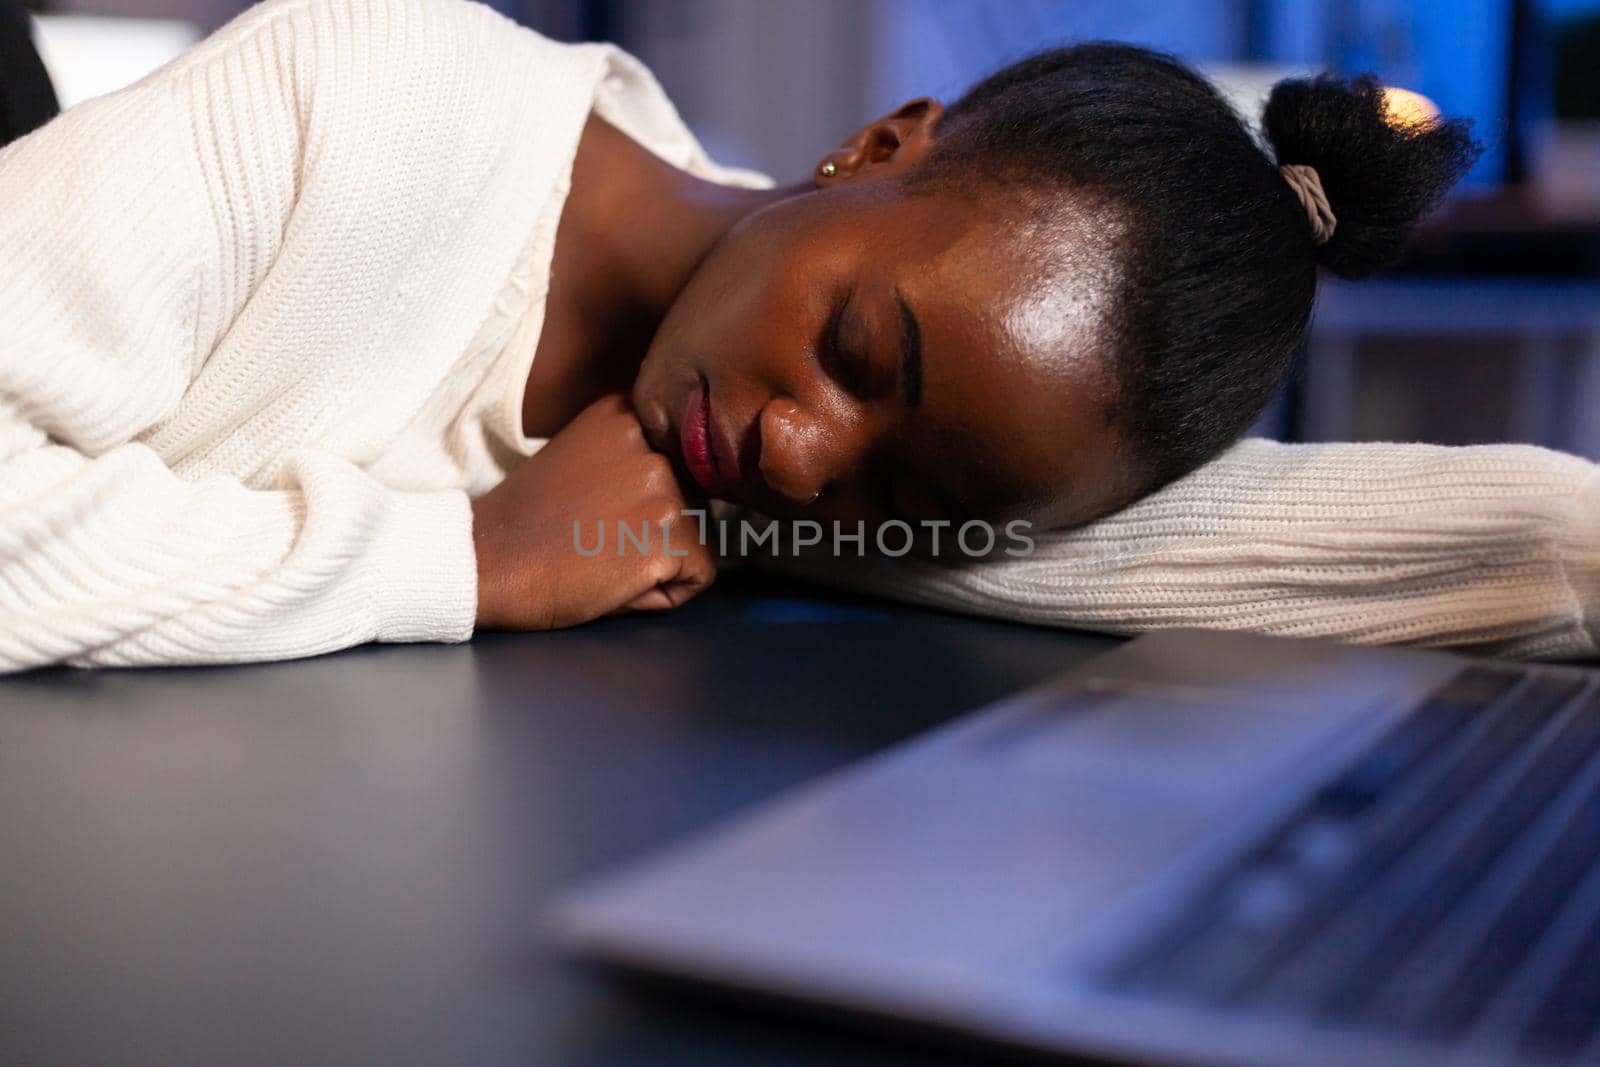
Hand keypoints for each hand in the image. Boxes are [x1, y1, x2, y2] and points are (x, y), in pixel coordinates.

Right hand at [470, 393, 714, 628]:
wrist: (487, 562)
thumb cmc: (530, 521)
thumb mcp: (585, 456)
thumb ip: (636, 456)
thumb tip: (701, 482)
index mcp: (628, 411)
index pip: (681, 461)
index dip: (649, 498)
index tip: (604, 507)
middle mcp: (652, 441)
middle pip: (695, 499)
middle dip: (658, 529)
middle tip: (597, 537)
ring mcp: (664, 488)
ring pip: (699, 536)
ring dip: (662, 559)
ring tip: (604, 557)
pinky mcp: (670, 538)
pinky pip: (699, 575)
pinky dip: (665, 591)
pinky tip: (614, 581)